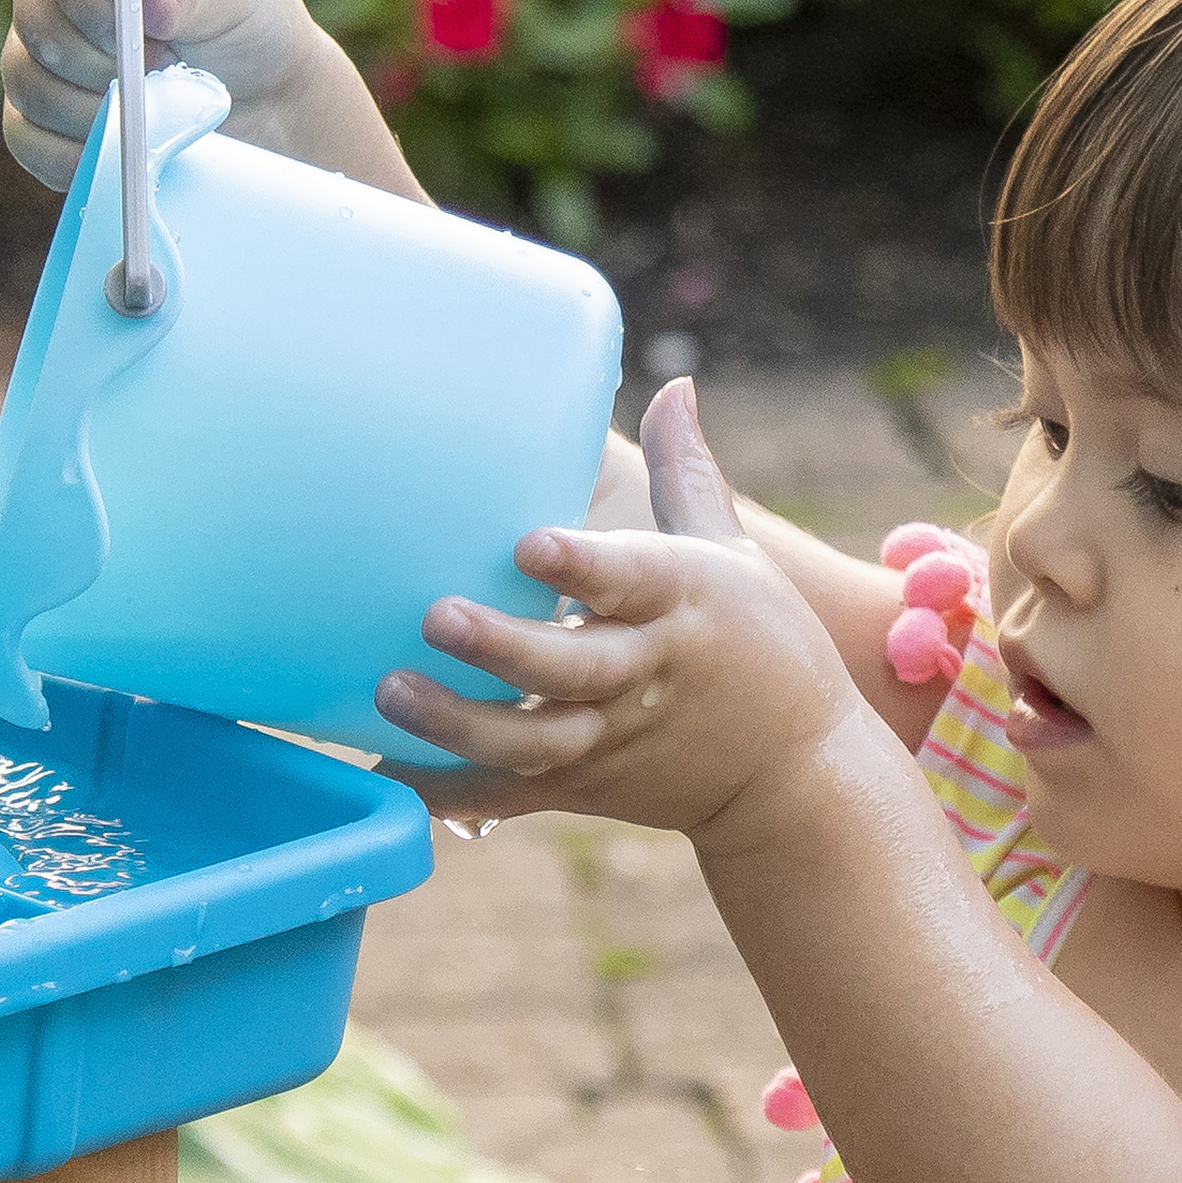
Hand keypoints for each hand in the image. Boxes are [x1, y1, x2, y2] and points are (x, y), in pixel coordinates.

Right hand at [1, 0, 413, 195]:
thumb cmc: (247, 21)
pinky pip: (29, 139)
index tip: (147, 32)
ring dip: (94, 110)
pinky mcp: (41, 112)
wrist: (262, 97)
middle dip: (102, 61)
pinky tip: (125, 151)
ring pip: (27, 81)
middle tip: (166, 71)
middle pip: (35, 17)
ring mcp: (42, 47)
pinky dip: (75, 155)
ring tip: (156, 108)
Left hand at [374, 381, 878, 839]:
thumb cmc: (762, 644)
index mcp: (682, 604)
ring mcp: (610, 738)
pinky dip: (450, 793)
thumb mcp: (734, 554)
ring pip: (531, 740)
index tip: (529, 542)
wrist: (793, 771)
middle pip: (568, 668)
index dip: (580, 564)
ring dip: (458, 723)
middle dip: (501, 648)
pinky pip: (509, 796)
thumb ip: (688, 475)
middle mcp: (644, 674)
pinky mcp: (584, 786)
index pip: (630, 578)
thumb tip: (674, 386)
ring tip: (390, 692)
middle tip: (434, 616)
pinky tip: (387, 774)